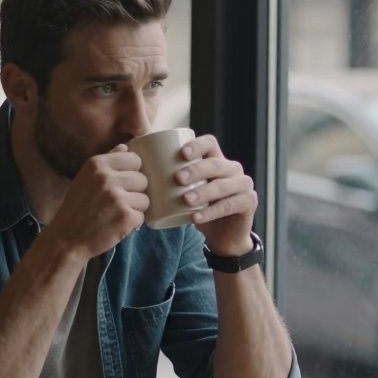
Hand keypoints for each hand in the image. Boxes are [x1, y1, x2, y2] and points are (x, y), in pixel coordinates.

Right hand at [41, 145, 148, 259]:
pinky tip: (116, 224)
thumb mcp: (84, 179)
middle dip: (135, 192)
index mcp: (97, 164)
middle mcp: (107, 178)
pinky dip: (132, 223)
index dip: (133, 172)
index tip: (122, 183)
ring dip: (135, 208)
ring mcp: (117, 198)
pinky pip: (142, 216)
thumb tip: (126, 146)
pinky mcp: (125, 217)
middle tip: (117, 203)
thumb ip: (106, 162)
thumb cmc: (76, 209)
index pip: (134, 159)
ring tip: (116, 214)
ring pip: (145, 199)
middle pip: (143, 179)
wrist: (65, 239)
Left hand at [174, 134, 256, 255]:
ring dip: (203, 192)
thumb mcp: (183, 191)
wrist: (222, 234)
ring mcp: (243, 185)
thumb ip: (164, 177)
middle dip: (196, 169)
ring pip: (223, 185)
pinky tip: (196, 218)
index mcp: (216, 159)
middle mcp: (232, 169)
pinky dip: (212, 212)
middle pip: (216, 164)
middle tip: (177, 179)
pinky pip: (230, 205)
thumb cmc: (196, 207)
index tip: (181, 153)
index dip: (197, 145)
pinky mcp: (248, 203)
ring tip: (185, 200)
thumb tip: (129, 159)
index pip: (210, 143)